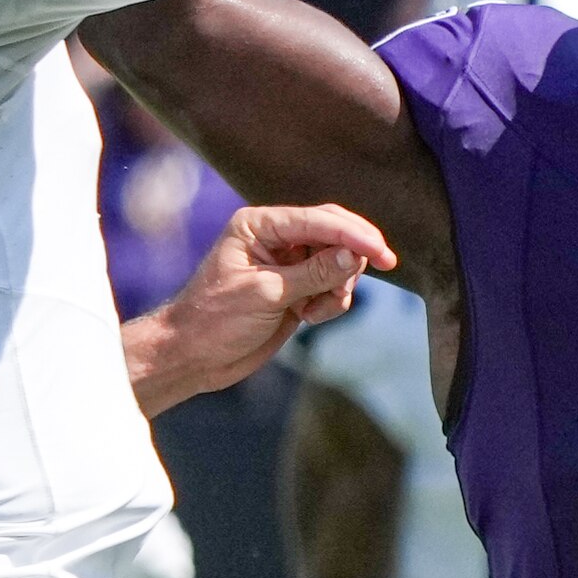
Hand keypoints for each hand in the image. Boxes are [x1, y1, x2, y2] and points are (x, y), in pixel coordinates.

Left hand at [126, 204, 396, 413]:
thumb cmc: (214, 320)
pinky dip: (332, 300)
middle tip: (385, 265)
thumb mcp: (265, 295)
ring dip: (340, 283)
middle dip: (355, 251)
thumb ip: (312, 273)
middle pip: (333, 231)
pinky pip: (331, 285)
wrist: (192, 357)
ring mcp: (286, 264)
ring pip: (337, 260)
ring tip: (319, 308)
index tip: (382, 252)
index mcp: (259, 226)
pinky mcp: (294, 288)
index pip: (317, 220)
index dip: (353, 234)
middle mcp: (274, 238)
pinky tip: (310, 318)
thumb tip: (354, 255)